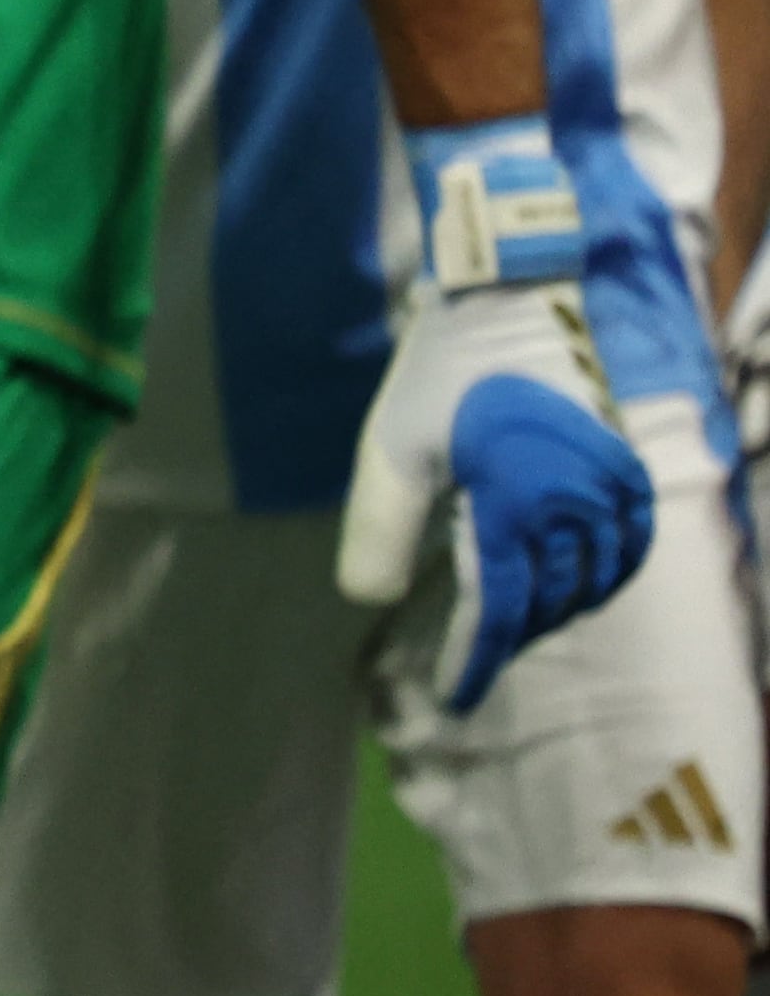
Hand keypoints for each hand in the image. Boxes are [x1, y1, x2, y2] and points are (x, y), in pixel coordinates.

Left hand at [341, 123, 646, 708]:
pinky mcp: (630, 469)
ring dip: (553, 610)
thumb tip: (365, 600)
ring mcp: (614, 487)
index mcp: (517, 501)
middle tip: (474, 654)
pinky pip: (626, 549)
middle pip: (548, 601)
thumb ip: (377, 528)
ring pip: (592, 582)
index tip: (455, 695)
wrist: (516, 300)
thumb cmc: (442, 371)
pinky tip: (570, 582)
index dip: (477, 658)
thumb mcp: (391, 448)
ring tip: (512, 623)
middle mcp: (578, 503)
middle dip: (510, 635)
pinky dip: (599, 577)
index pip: (501, 608)